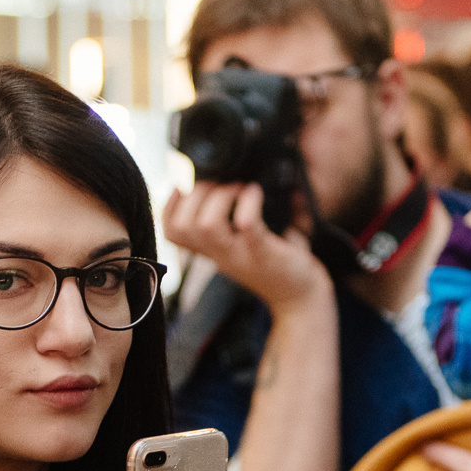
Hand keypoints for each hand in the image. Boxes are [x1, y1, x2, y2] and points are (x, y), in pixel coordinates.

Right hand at [164, 181, 332, 316]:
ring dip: (220, 196)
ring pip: (205, 226)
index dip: (169, 204)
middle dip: (194, 194)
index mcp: (210, 249)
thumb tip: (229, 174)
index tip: (188, 184)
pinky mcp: (262, 254)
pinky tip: (257, 193)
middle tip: (219, 182)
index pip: (169, 231)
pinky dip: (249, 201)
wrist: (301, 295)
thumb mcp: (244, 239)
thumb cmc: (276, 260)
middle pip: (180, 227)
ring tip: (238, 186)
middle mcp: (218, 254)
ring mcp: (238, 256)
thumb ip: (231, 216)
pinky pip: (246, 225)